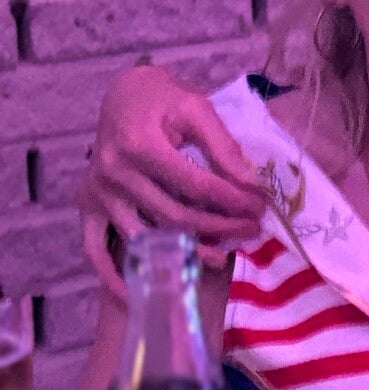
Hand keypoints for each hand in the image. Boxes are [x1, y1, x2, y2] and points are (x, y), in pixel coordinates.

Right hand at [84, 67, 268, 281]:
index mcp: (139, 146)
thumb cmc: (164, 99)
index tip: (259, 207)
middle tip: (252, 229)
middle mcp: (113, 174)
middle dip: (219, 227)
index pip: (195, 185)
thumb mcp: (197, 107)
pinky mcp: (87, 206)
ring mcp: (97, 194)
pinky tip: (138, 294)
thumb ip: (222, 145)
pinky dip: (112, 276)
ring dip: (184, 252)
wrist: (123, 94)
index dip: (232, 200)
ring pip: (146, 237)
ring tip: (222, 255)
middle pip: (173, 215)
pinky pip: (95, 250)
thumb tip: (250, 183)